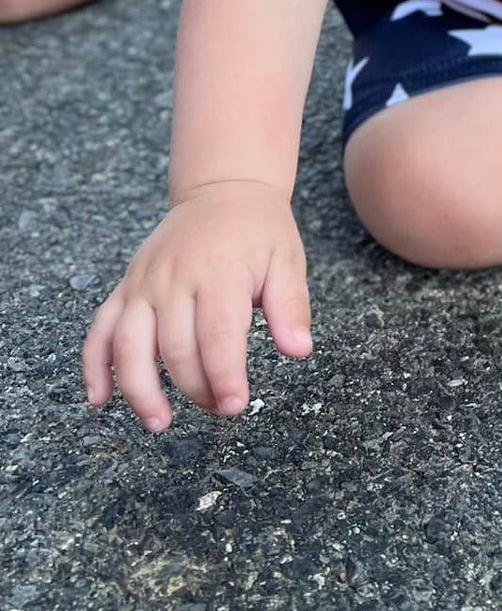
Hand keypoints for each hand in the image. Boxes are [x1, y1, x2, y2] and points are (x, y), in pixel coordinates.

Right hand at [82, 180, 311, 430]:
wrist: (223, 188)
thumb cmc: (259, 230)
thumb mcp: (287, 260)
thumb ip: (291, 306)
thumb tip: (299, 350)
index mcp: (219, 272)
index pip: (218, 335)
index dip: (225, 376)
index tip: (235, 406)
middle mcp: (174, 278)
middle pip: (175, 347)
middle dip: (195, 388)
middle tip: (218, 408)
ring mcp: (144, 282)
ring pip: (128, 344)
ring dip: (139, 389)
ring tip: (158, 422)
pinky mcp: (126, 287)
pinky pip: (100, 329)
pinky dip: (94, 366)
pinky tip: (100, 399)